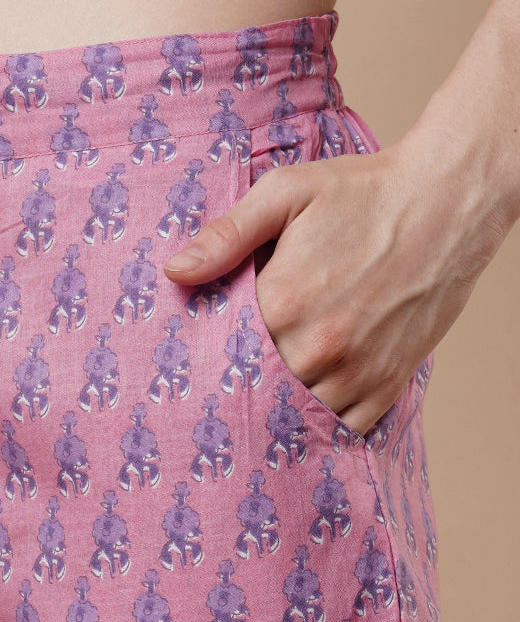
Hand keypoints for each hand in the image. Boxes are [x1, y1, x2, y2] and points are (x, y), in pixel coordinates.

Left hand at [162, 128, 503, 437]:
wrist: (448, 201)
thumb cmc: (363, 193)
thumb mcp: (286, 194)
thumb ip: (227, 236)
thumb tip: (174, 271)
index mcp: (283, 302)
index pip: (224, 354)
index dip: (211, 359)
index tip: (201, 361)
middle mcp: (317, 347)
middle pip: (257, 391)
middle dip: (243, 388)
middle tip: (228, 389)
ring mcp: (355, 372)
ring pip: (296, 417)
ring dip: (280, 410)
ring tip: (266, 398)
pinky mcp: (385, 386)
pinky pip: (342, 429)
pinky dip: (323, 425)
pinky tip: (307, 409)